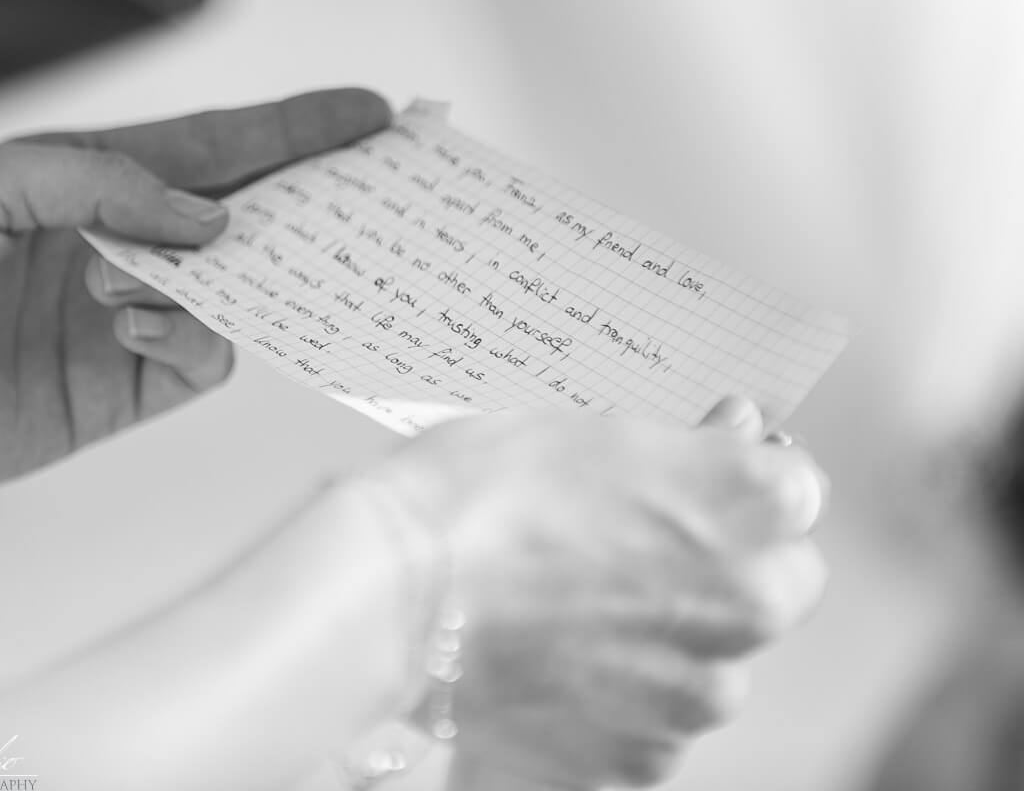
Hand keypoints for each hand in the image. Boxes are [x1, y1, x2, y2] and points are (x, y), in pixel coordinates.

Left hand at [0, 89, 394, 499]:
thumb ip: (102, 183)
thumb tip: (207, 220)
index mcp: (78, 179)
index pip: (204, 148)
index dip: (286, 131)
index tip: (366, 115)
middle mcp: (110, 245)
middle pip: (235, 215)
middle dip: (303, 198)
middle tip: (374, 186)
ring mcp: (118, 318)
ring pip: (228, 290)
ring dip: (222, 271)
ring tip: (179, 259)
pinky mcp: (113, 392)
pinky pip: (196, 359)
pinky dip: (188, 335)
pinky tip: (129, 320)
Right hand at [364, 399, 827, 789]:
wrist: (391, 600)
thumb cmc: (470, 499)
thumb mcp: (582, 429)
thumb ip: (677, 450)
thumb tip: (729, 442)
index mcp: (752, 500)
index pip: (795, 487)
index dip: (732, 484)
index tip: (694, 485)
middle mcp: (752, 599)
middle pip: (775, 584)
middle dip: (719, 570)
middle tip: (625, 552)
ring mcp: (702, 688)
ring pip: (712, 662)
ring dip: (662, 641)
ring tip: (563, 614)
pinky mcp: (646, 756)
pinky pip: (653, 725)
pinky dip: (614, 702)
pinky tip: (549, 665)